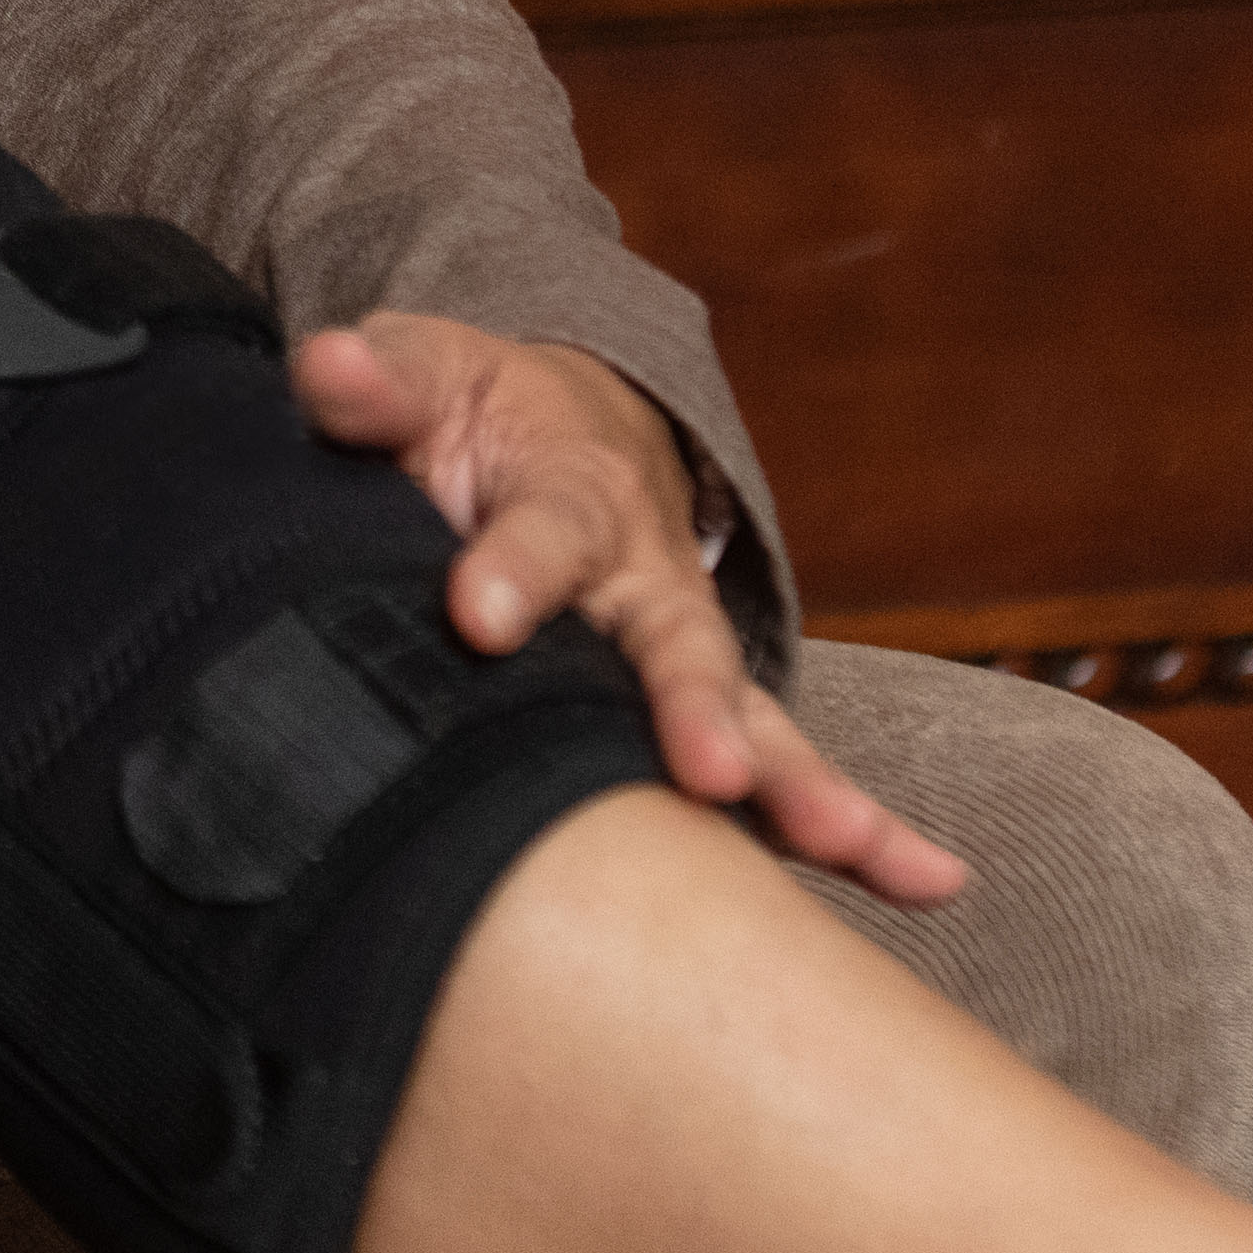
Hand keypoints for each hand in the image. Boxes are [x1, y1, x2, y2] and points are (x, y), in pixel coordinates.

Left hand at [290, 316, 966, 908]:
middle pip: (680, 646)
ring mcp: (680, 659)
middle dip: (697, 708)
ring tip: (857, 846)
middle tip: (708, 771)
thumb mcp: (424, 379)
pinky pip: (773, 785)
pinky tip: (924, 884)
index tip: (479, 616)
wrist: (556, 438)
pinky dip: (854, 835)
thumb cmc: (474, 421)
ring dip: (805, 787)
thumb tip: (328, 368)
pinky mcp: (694, 726)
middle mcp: (645, 582)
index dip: (516, 568)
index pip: (547, 528)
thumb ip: (380, 384)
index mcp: (570, 493)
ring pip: (753, 725)